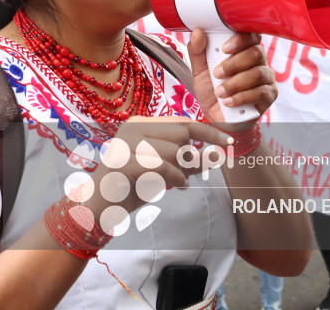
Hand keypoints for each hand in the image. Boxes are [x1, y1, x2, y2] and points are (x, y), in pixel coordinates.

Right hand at [82, 116, 231, 217]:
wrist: (100, 207)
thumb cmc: (134, 187)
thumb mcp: (166, 171)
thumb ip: (189, 161)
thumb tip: (217, 155)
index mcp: (142, 124)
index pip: (182, 122)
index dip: (208, 131)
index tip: (228, 142)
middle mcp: (133, 127)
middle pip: (180, 134)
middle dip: (189, 157)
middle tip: (184, 175)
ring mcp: (126, 142)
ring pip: (173, 150)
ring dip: (180, 171)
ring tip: (175, 183)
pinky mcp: (123, 160)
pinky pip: (162, 166)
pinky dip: (174, 178)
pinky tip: (177, 187)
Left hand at [187, 29, 276, 130]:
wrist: (217, 118)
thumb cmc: (212, 91)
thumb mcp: (199, 71)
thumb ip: (197, 51)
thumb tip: (198, 31)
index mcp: (244, 50)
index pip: (251, 35)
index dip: (240, 39)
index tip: (224, 48)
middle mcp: (259, 61)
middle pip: (256, 53)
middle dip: (234, 63)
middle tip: (217, 74)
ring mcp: (267, 78)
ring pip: (258, 73)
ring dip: (235, 83)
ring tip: (220, 92)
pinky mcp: (269, 95)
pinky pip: (260, 92)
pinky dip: (241, 97)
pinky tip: (228, 102)